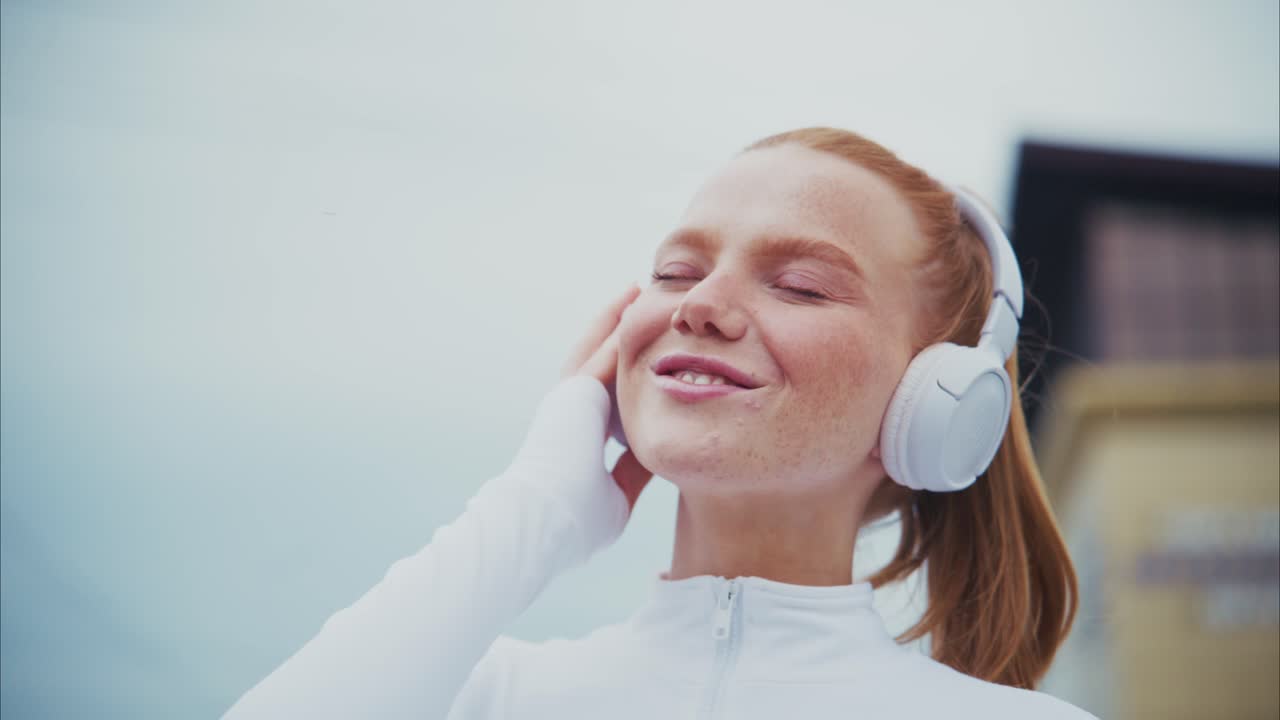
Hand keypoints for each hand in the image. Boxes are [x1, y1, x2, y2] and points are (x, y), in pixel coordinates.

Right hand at [560, 286, 652, 512]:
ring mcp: (567, 400)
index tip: (648, 356)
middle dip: (618, 334)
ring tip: (635, 290)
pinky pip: (600, 354)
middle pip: (598, 361)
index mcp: (578, 434)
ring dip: (615, 319)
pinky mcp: (572, 394)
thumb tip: (661, 454)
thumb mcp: (618, 493)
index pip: (608, 395)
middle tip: (639, 303)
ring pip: (595, 348)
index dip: (626, 374)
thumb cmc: (574, 522)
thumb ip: (636, 469)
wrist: (544, 523)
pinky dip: (617, 328)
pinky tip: (634, 303)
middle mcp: (570, 410)